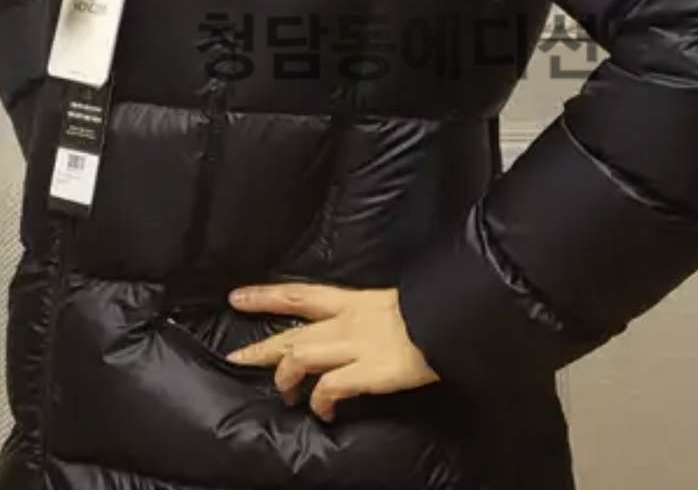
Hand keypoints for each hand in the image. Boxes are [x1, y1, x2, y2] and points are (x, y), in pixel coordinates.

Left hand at [225, 282, 439, 421]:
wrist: (452, 319)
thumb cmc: (430, 310)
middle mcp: (346, 321)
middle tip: (234, 358)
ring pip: (300, 357)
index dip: (265, 296)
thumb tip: (365, 325)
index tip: (236, 297)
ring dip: (285, 378)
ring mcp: (354, 346)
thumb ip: (373, 313)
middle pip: (291, 332)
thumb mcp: (394, 303)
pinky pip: (329, 388)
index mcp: (354, 300)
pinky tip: (323, 413)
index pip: (299, 294)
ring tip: (285, 394)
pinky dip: (320, 402)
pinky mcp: (367, 371)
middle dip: (261, 348)